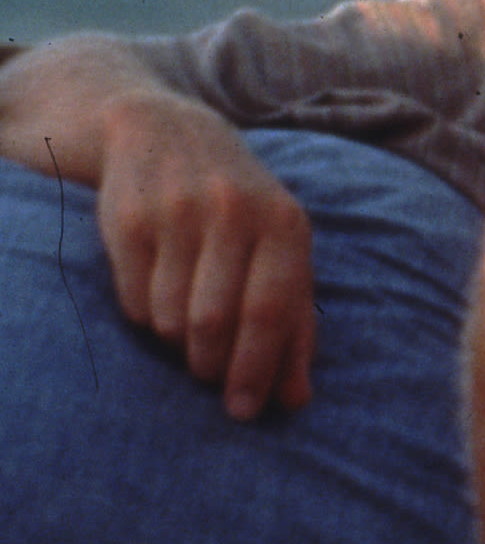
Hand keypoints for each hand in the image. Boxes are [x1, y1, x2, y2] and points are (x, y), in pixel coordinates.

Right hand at [92, 94, 316, 419]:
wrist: (169, 133)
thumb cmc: (241, 212)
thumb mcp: (283, 253)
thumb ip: (297, 325)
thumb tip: (297, 399)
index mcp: (286, 224)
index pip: (271, 311)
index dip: (257, 369)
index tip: (245, 411)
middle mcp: (234, 213)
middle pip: (218, 320)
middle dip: (212, 365)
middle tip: (208, 378)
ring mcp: (177, 213)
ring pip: (172, 316)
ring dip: (178, 344)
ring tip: (187, 332)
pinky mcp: (127, 219)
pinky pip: (135, 300)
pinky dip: (148, 319)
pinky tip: (159, 299)